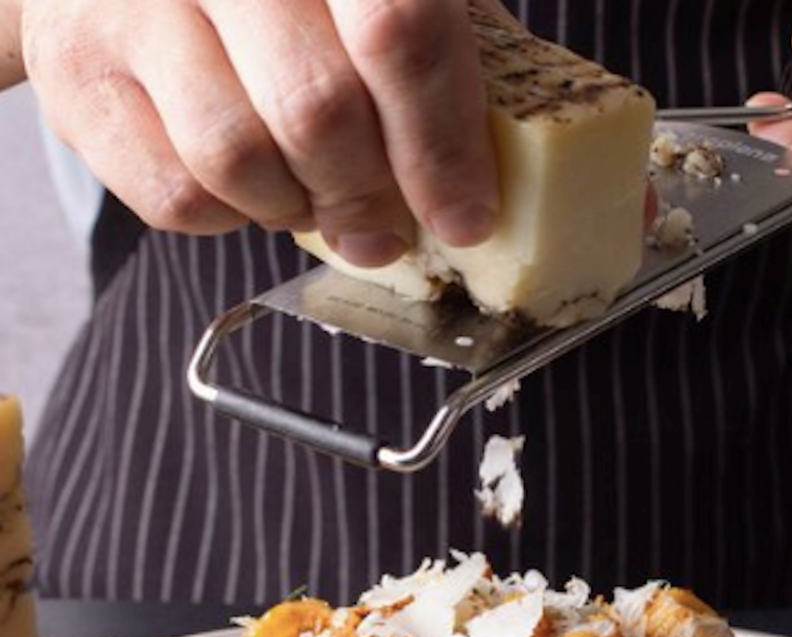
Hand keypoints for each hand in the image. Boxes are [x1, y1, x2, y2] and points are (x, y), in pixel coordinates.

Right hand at [20, 0, 512, 263]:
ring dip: (298, 209)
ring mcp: (132, 6)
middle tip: (388, 227)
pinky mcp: (78, 76)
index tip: (464, 215)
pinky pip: (178, 196)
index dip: (441, 144)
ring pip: (240, 160)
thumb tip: (480, 169)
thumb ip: (422, 48)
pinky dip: (232, 217)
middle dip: (371, 196)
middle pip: (318, 110)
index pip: (398, 32)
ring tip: (318, 200)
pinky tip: (250, 187)